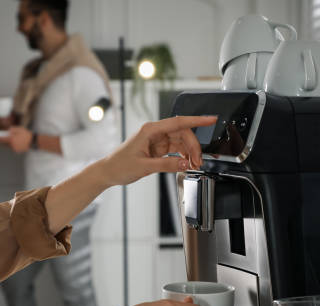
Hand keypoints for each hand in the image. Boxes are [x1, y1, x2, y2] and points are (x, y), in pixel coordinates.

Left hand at [0, 126, 32, 152]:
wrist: (33, 141)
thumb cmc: (26, 134)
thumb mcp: (19, 129)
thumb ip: (12, 129)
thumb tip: (8, 130)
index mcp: (11, 139)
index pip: (2, 139)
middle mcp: (12, 145)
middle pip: (5, 143)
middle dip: (6, 140)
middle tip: (12, 137)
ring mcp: (15, 148)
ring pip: (9, 145)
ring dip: (11, 143)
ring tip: (17, 139)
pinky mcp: (17, 151)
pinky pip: (13, 147)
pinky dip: (14, 145)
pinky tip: (19, 142)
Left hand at [99, 116, 216, 186]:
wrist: (109, 172)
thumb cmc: (119, 165)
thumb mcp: (144, 167)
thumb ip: (166, 165)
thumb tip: (185, 164)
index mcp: (150, 130)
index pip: (178, 122)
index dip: (197, 120)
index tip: (210, 119)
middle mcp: (155, 132)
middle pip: (183, 133)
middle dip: (193, 147)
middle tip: (198, 161)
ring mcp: (157, 140)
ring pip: (181, 141)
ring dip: (189, 153)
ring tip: (193, 165)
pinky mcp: (158, 148)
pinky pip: (176, 149)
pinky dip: (183, 157)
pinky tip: (186, 164)